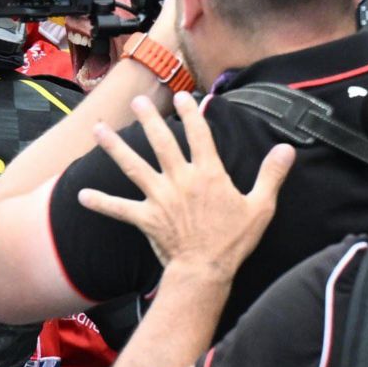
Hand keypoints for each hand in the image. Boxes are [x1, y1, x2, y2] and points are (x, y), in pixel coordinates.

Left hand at [76, 93, 296, 275]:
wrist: (207, 271)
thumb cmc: (234, 240)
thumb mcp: (261, 207)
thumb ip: (271, 175)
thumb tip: (286, 149)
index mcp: (208, 174)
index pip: (199, 134)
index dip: (191, 113)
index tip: (182, 95)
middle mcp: (180, 179)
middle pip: (161, 142)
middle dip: (148, 119)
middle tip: (138, 100)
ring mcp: (160, 197)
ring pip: (134, 166)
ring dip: (115, 147)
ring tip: (99, 129)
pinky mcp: (145, 217)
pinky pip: (119, 208)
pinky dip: (100, 202)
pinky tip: (81, 194)